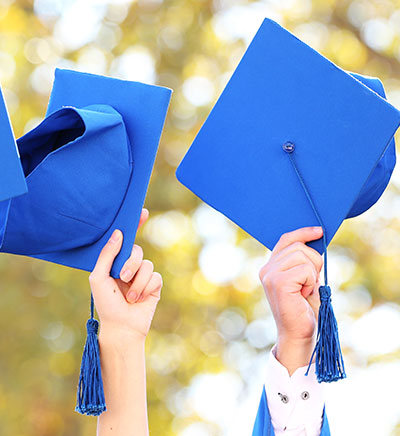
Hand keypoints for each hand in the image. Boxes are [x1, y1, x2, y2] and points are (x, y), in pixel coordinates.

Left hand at [89, 209, 162, 341]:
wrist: (121, 327)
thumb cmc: (106, 303)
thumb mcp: (99, 277)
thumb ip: (107, 255)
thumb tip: (118, 233)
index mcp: (116, 262)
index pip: (127, 240)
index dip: (135, 224)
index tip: (141, 211)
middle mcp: (130, 266)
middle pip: (137, 251)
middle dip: (130, 263)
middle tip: (122, 277)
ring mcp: (143, 275)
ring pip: (147, 265)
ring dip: (137, 282)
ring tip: (130, 297)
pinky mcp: (154, 285)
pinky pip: (155, 277)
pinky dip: (146, 288)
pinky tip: (140, 299)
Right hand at [259, 226, 323, 373]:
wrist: (299, 334)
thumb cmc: (304, 308)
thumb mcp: (304, 279)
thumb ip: (303, 261)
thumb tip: (315, 239)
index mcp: (270, 267)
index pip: (285, 240)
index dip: (303, 233)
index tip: (319, 231)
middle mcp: (266, 269)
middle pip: (298, 246)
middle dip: (313, 261)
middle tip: (311, 281)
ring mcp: (270, 275)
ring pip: (302, 256)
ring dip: (312, 273)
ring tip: (306, 289)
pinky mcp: (278, 283)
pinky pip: (305, 269)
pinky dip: (311, 282)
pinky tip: (304, 294)